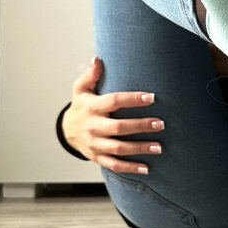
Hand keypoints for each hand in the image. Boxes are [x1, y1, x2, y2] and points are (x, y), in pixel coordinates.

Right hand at [62, 57, 163, 173]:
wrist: (66, 130)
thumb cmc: (81, 106)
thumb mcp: (81, 89)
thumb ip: (91, 75)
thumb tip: (98, 59)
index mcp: (92, 107)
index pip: (114, 101)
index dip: (132, 99)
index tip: (151, 97)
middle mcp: (93, 126)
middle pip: (119, 128)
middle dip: (140, 126)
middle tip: (161, 124)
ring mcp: (95, 144)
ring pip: (119, 148)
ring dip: (140, 148)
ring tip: (159, 146)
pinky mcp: (97, 157)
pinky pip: (114, 165)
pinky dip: (130, 168)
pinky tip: (147, 168)